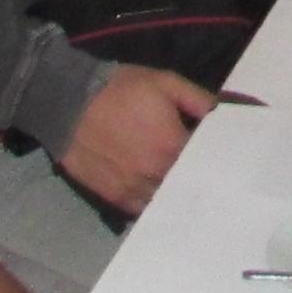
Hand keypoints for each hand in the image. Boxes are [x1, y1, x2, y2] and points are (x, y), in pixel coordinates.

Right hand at [57, 64, 215, 214]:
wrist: (69, 102)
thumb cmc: (120, 89)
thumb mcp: (165, 82)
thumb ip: (198, 100)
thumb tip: (222, 115)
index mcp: (172, 145)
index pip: (205, 162)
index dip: (212, 159)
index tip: (220, 158)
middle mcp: (156, 174)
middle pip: (187, 186)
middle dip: (196, 180)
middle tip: (204, 176)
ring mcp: (133, 189)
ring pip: (165, 201)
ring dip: (173, 194)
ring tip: (182, 189)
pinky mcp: (113, 198)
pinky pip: (141, 210)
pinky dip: (151, 204)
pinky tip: (156, 196)